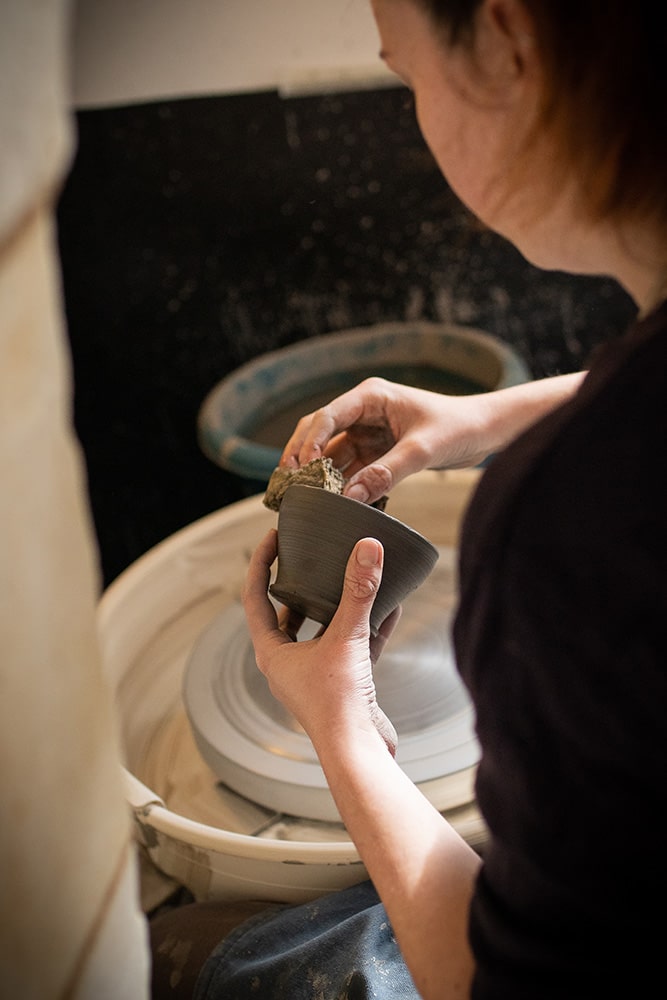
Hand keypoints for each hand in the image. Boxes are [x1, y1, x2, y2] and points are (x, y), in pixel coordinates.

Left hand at [242, 528, 400, 755]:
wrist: (360, 752)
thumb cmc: (338, 704)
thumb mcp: (347, 638)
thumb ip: (358, 592)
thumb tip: (367, 548)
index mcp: (272, 653)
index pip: (254, 597)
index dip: (260, 563)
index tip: (272, 537)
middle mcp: (289, 662)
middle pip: (286, 612)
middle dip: (299, 582)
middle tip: (310, 554)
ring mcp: (316, 673)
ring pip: (323, 628)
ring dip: (337, 602)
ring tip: (350, 573)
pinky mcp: (344, 682)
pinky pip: (355, 644)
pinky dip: (370, 624)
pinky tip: (391, 604)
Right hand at [280, 377, 488, 504]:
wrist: (486, 431)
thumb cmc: (459, 428)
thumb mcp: (423, 450)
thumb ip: (387, 472)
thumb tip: (351, 498)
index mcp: (371, 396)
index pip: (327, 416)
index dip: (309, 442)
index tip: (302, 470)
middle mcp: (363, 411)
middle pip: (318, 433)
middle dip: (301, 457)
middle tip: (286, 485)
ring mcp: (368, 432)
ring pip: (330, 453)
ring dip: (317, 474)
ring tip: (300, 498)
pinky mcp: (376, 451)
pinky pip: (349, 468)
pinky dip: (339, 484)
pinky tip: (329, 503)